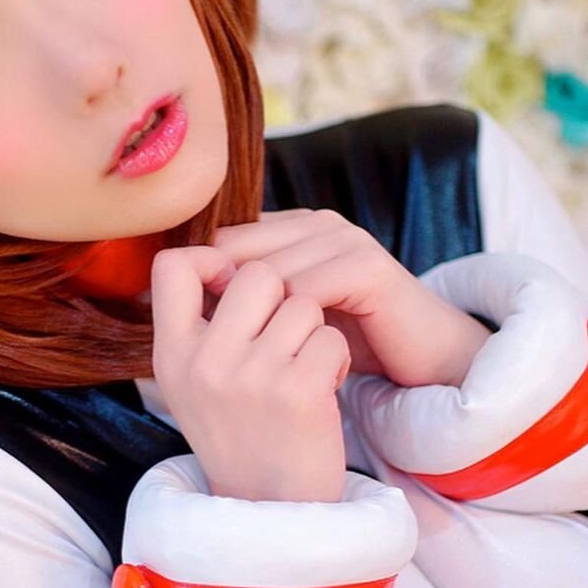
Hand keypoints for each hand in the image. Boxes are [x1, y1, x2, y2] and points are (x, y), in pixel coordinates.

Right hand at [150, 245, 350, 502]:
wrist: (273, 512)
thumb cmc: (241, 436)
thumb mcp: (194, 384)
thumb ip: (200, 325)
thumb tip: (222, 253)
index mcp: (171, 355)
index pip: (172, 265)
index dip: (212, 259)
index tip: (234, 284)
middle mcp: (204, 362)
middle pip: (256, 274)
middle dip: (283, 296)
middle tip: (285, 337)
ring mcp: (250, 377)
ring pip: (301, 302)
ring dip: (315, 331)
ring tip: (304, 370)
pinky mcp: (297, 392)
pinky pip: (330, 337)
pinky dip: (336, 359)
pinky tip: (323, 390)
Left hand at [209, 209, 491, 388]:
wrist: (424, 364)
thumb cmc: (349, 346)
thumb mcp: (286, 322)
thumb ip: (240, 304)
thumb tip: (163, 306)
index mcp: (289, 230)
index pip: (220, 242)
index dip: (201, 288)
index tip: (193, 336)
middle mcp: (315, 224)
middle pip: (237, 252)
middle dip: (223, 305)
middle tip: (221, 352)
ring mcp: (343, 239)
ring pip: (269, 274)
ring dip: (260, 324)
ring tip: (260, 362)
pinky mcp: (367, 266)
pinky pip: (309, 290)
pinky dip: (294, 328)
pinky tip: (294, 359)